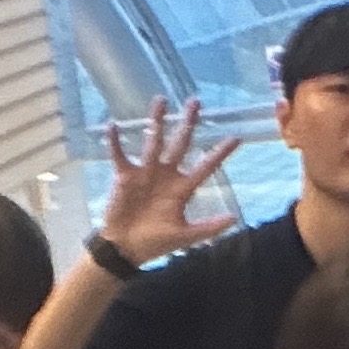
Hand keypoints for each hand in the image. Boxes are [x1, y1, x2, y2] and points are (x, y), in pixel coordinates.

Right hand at [97, 97, 242, 266]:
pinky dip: (115, 141)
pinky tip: (112, 125)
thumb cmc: (155, 243)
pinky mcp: (125, 175)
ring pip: (153, 141)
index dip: (220, 153)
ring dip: (156, 121)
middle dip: (188, 124)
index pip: (205, 166)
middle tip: (195, 101)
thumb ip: (209, 227)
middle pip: (180, 144)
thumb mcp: (185, 236)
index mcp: (183, 188)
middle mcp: (167, 174)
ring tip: (160, 100)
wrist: (126, 248)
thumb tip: (235, 218)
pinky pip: (119, 154)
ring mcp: (146, 172)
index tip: (236, 137)